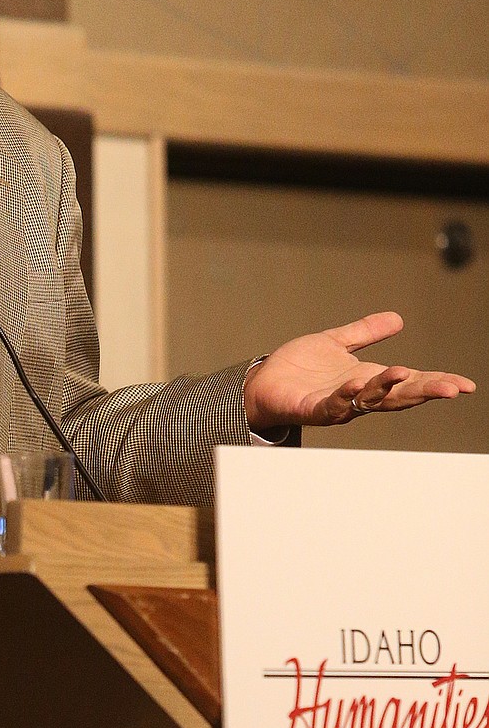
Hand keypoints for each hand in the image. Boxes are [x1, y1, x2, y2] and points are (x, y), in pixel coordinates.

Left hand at [243, 311, 475, 431]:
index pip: (410, 382)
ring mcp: (337, 404)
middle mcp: (358, 395)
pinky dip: (347, 397)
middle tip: (452, 388)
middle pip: (398, 395)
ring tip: (404, 374)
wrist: (262, 383)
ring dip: (387, 389)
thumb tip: (397, 318)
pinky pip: (333, 404)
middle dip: (425, 391)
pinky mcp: (312, 408)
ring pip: (369, 400)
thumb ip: (365, 333)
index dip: (436, 382)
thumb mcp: (336, 343)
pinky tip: (357, 386)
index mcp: (368, 379)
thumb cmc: (299, 369)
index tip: (466, 385)